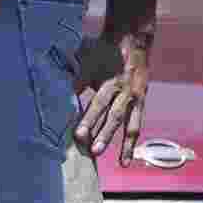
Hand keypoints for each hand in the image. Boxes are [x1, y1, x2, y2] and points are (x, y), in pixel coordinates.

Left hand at [76, 22, 156, 160]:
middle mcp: (124, 91)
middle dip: (103, 134)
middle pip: (113, 115)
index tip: (78, 135)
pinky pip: (137, 124)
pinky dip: (131, 142)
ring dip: (121, 143)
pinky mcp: (141, 102)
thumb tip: (60, 97)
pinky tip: (126, 159)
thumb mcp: (87, 61)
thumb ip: (76, 80)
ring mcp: (135, 97)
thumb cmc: (103, 51)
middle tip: (93, 151)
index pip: (97, 103)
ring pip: (129, 123)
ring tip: (118, 161)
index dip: (88, 119)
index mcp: (109, 80)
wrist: (132, 41)